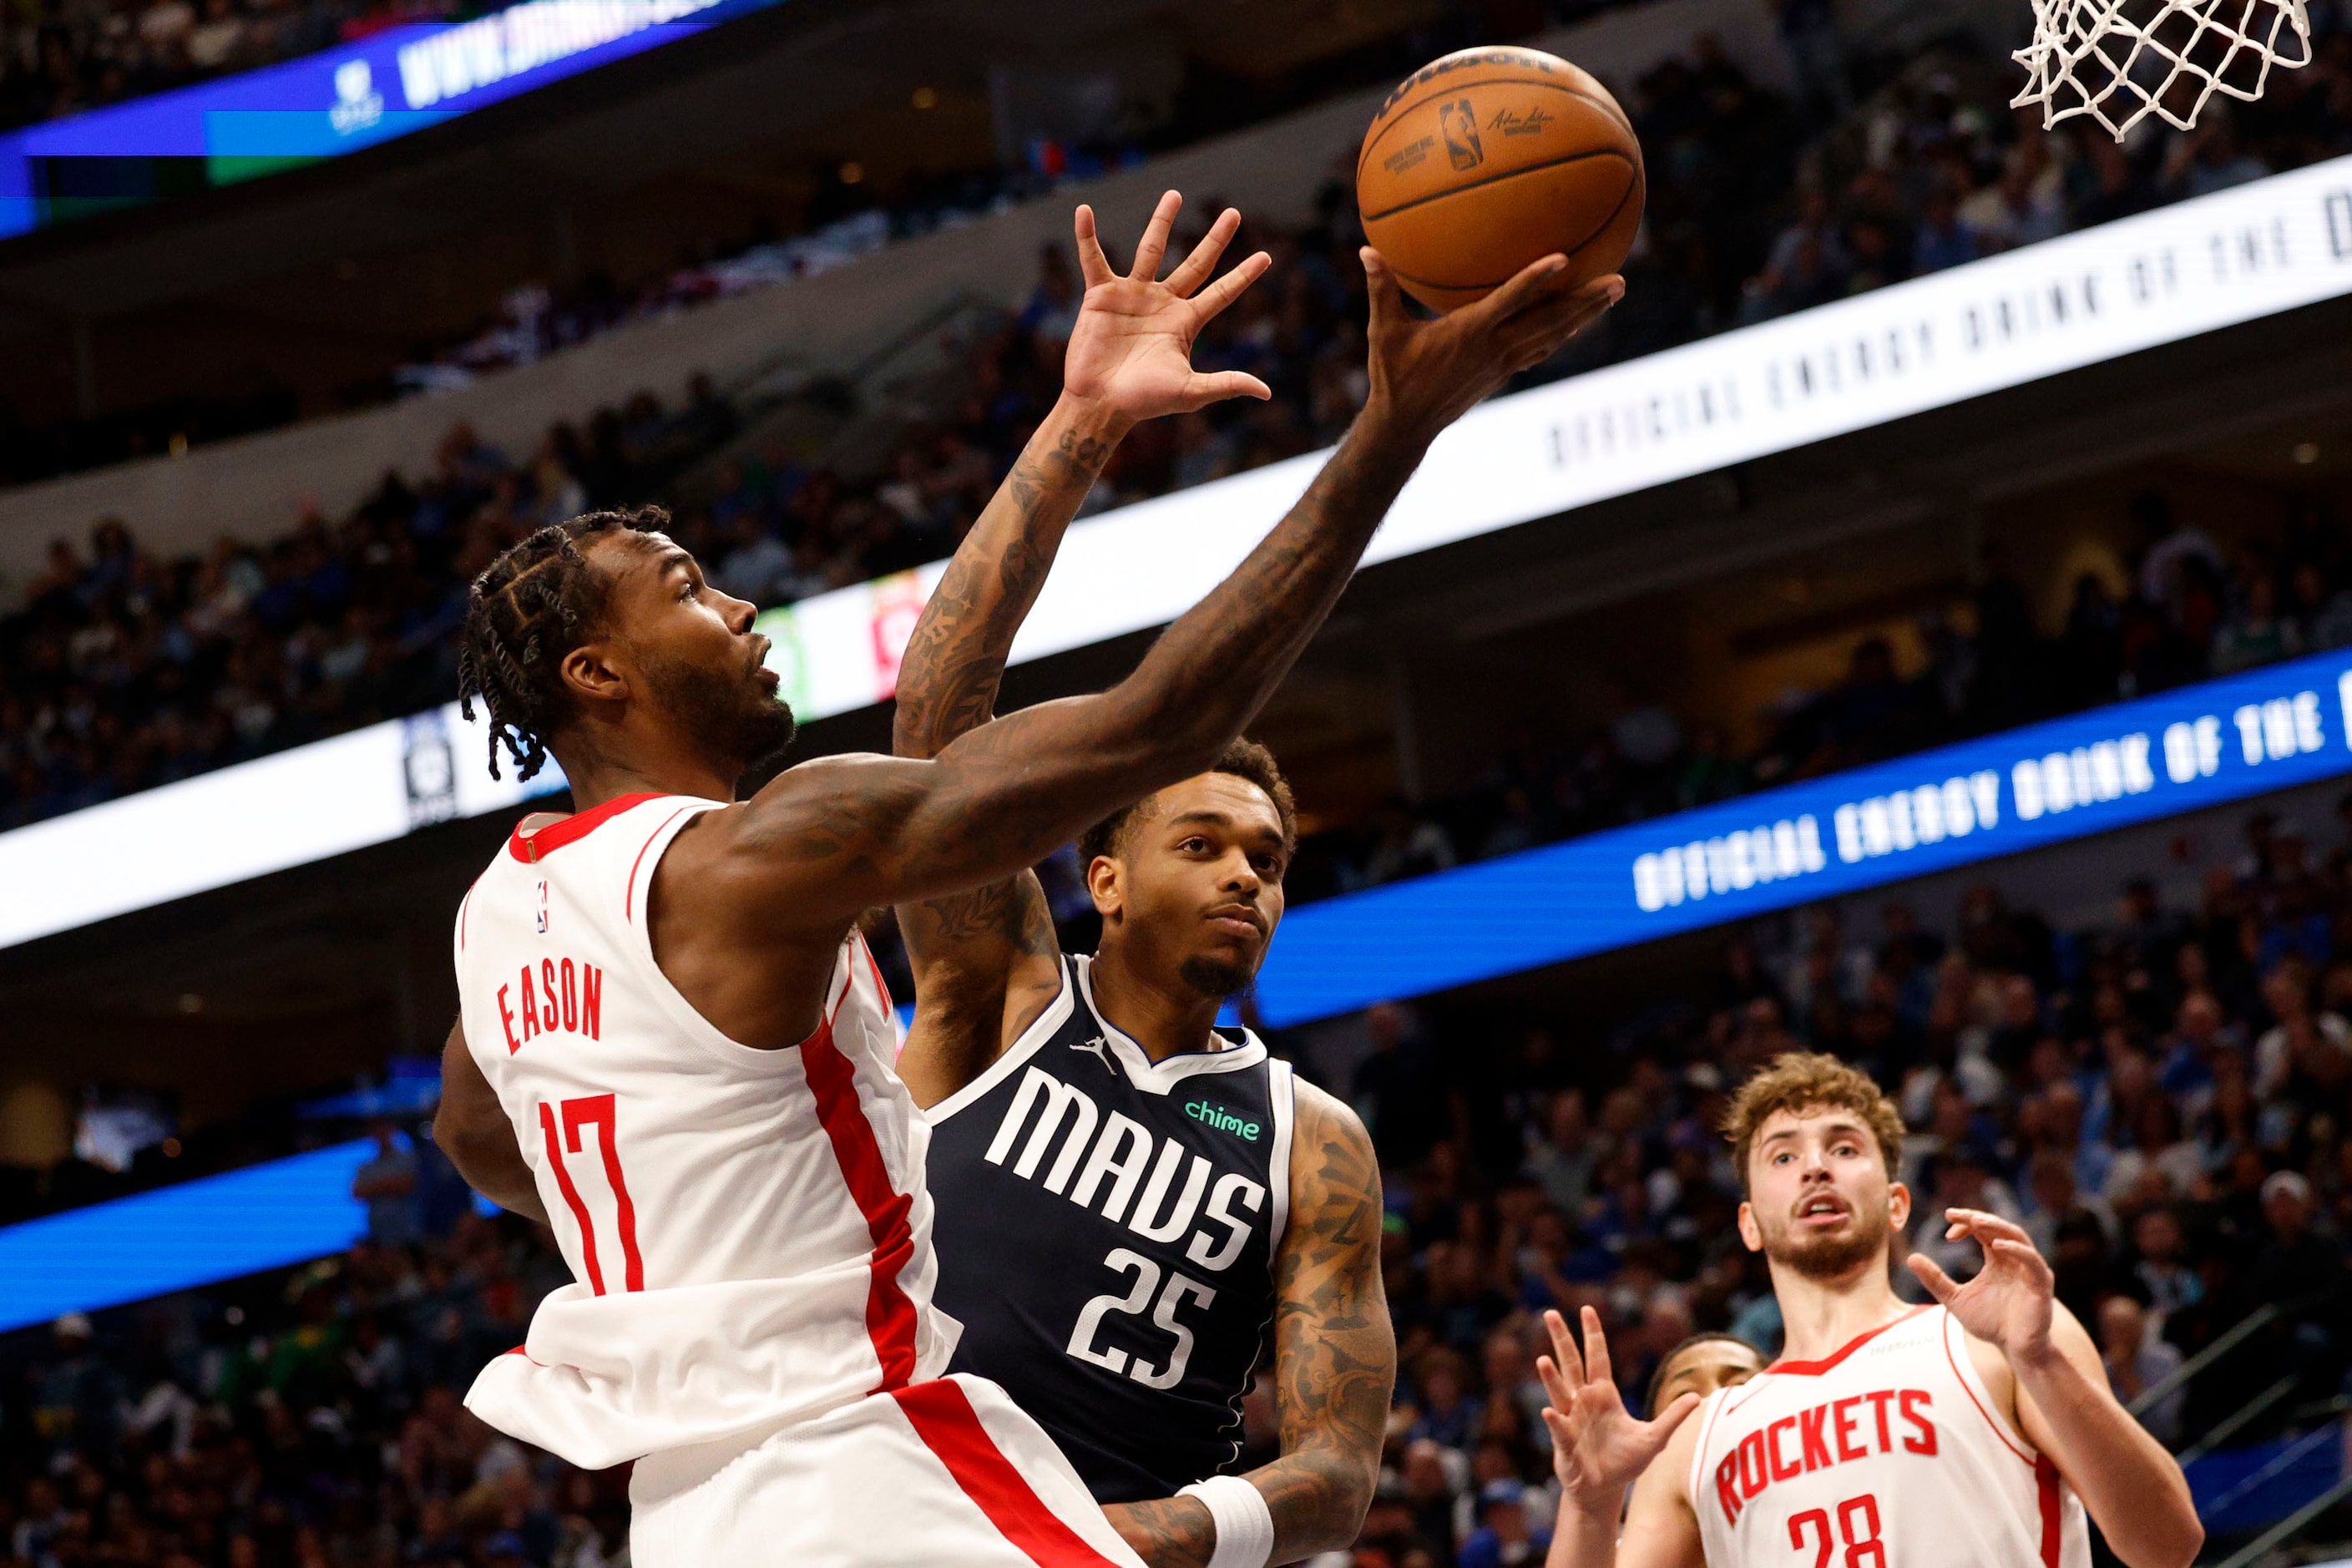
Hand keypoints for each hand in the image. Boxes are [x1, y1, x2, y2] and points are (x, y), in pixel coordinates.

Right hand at [1063, 191, 1273, 424]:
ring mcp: (1132, 295)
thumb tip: (1265, 392)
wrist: (1101, 403)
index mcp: (1185, 322)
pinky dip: (1087, 236)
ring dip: (1161, 222)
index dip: (1244, 275)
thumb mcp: (1190, 392)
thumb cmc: (1144, 401)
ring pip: (1151, 250)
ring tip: (1174, 195)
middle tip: (1234, 213)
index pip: (1222, 292)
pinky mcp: (1102, 296)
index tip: (1266, 257)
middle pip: (1196, 263)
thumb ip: (1225, 384)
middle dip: (1215, 239)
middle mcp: (1163, 303)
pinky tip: (1084, 211)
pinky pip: (1093, 259)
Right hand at [1361, 249, 1622, 444]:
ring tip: (1615, 291)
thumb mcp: (1382, 332)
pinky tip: (1581, 318)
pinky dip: (1565, 330)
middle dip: (1586, 302)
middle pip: (1551, 322)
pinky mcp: (1505, 372)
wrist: (1406, 425)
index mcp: (1470, 333)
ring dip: (1587, 315)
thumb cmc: (1392, 376)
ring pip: (1555, 335)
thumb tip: (1366, 249)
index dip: (1536, 281)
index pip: (1510, 302)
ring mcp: (1504, 363)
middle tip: (1620, 280)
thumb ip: (1381, 289)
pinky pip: (1543, 347)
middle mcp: (1496, 348)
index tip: (1564, 259)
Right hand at [1537, 1306, 1699, 1513]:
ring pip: (1559, 1391)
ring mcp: (1571, 1419)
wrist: (1603, 1488)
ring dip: (1551, 1377)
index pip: (1597, 1356)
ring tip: (1543, 1359)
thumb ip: (1673, 1417)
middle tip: (1550, 1314)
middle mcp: (1583, 1400)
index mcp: (1604, 1394)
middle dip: (1562, 1339)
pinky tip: (1550, 1412)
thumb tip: (1699, 1397)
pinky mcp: (1565, 1442)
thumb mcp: (1655, 1438)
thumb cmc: (1625, 1461)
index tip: (1587, 1308)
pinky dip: (1555, 1420)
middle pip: (1571, 1363)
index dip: (1592, 1333)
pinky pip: (1559, 1428)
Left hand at [1907, 1208, 2055, 1363]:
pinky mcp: (2042, 1283)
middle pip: (1999, 1227)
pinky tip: (1996, 1245)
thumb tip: (1910, 1257)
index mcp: (1997, 1260)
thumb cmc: (1991, 1324)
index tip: (1947, 1230)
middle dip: (1977, 1218)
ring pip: (2017, 1237)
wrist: (2017, 1351)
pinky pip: (2032, 1260)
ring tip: (1975, 1222)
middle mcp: (2015, 1259)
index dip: (1965, 1225)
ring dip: (1996, 1226)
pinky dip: (2016, 1249)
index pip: (1982, 1231)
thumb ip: (1935, 1279)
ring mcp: (2030, 1269)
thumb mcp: (1955, 1299)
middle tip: (1954, 1214)